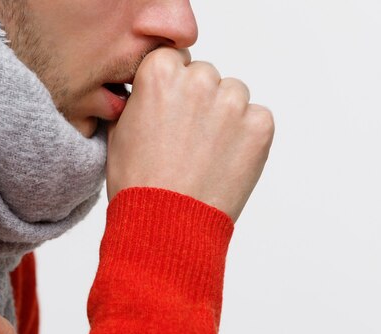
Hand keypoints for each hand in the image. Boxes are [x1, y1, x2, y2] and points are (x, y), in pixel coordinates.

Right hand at [106, 47, 273, 221]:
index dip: (173, 90)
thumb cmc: (138, 183)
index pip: (176, 61)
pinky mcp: (260, 126)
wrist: (166, 224)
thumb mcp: (120, 130)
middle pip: (206, 76)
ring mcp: (233, 102)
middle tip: (188, 139)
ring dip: (225, 116)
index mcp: (160, 72)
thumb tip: (154, 93)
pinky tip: (225, 161)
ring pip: (234, 95)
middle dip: (200, 101)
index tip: (171, 113)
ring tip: (207, 154)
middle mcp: (199, 79)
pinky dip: (247, 137)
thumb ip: (142, 99)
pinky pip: (257, 118)